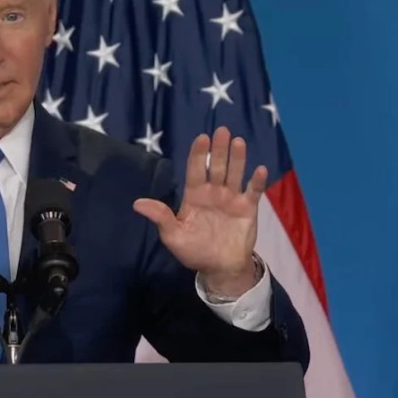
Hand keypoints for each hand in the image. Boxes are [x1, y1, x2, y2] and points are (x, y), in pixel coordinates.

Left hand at [133, 127, 264, 296]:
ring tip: (238, 142)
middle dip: (219, 149)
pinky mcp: (248, 208)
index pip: (195, 170)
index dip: (198, 154)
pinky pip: (253, 192)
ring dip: (237, 159)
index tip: (201, 138)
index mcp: (194, 196)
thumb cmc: (194, 250)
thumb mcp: (173, 236)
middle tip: (222, 130)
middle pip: (216, 167)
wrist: (220, 268)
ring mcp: (231, 199)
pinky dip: (257, 182)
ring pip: (234, 174)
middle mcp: (213, 192)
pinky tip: (260, 170)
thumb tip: (137, 203)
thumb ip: (161, 217)